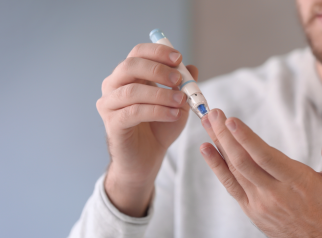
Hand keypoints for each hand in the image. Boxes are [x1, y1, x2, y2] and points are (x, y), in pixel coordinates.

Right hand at [96, 43, 197, 216]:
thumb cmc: (160, 127)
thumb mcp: (177, 103)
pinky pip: (134, 112)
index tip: (178, 58)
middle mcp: (113, 86)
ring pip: (132, 91)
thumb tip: (192, 68)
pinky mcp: (112, 124)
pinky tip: (173, 115)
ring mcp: (109, 105)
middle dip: (157, 70)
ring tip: (181, 102)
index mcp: (128, 76)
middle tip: (179, 80)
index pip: (137, 53)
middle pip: (130, 66)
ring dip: (161, 94)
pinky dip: (157, 111)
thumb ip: (182, 86)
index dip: (157, 52)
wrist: (147, 157)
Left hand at [200, 109, 321, 237]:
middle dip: (225, 135)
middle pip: (243, 160)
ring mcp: (259, 202)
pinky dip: (216, 167)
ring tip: (207, 124)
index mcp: (296, 182)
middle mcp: (274, 192)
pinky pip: (230, 185)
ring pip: (234, 170)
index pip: (266, 157)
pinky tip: (206, 150)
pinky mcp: (251, 208)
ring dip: (218, 145)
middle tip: (213, 114)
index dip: (246, 139)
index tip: (231, 121)